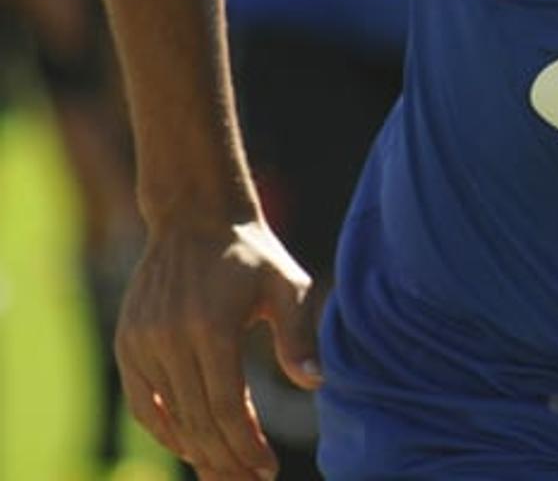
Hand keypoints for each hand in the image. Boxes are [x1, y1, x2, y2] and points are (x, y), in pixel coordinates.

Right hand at [115, 216, 321, 479]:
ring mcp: (142, 342)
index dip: (245, 445)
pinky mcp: (126, 343)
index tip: (266, 470)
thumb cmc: (253, 254)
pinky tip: (189, 448)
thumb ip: (298, 336)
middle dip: (225, 458)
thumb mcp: (287, 285)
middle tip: (249, 479)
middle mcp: (170, 339)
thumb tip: (317, 382)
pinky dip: (164, 429)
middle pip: (196, 420)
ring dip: (197, 450)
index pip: (225, 407)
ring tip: (225, 472)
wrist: (196, 217)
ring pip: (169, 416)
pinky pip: (143, 402)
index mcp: (211, 328)